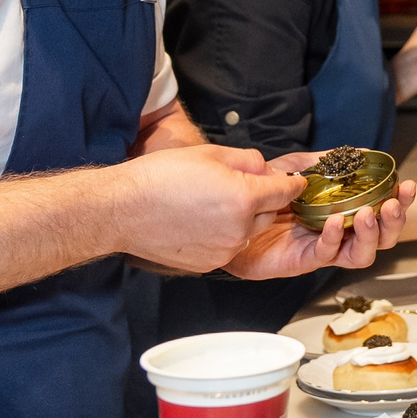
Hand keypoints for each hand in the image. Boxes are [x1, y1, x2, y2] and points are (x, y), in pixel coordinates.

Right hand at [114, 142, 308, 271]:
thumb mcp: (209, 154)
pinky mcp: (209, 263)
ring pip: (248, 231)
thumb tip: (266, 168)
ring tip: (209, 204)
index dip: (291, 183)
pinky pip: (228, 246)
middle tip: (235, 186)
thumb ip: (247, 160)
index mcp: (243, 198)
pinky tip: (198, 221)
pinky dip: (222, 235)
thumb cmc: (159, 178)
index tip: (295, 182)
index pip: (285, 191)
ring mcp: (224, 250)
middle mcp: (239, 229)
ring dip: (241, 219)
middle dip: (261, 200)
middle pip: (269, 213)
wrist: (121, 210)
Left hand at [223, 178, 415, 279]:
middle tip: (394, 204)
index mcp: (344, 213)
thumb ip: (326, 161)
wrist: (228, 216)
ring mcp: (322, 249)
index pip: (382, 212)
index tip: (407, 185)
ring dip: (370, 234)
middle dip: (394, 222)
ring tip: (367, 214)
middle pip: (381, 238)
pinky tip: (334, 222)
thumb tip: (359, 151)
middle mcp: (339, 234)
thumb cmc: (263, 197)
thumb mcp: (297, 168)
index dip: (400, 202)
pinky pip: (326, 254)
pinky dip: (334, 238)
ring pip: (361, 254)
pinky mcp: (302, 260)